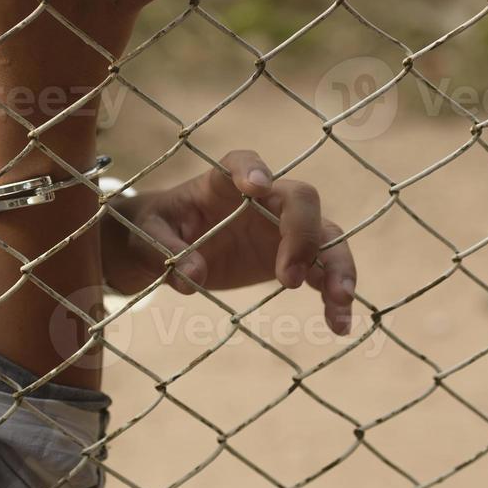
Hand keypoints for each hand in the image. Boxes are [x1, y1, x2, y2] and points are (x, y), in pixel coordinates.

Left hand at [105, 151, 358, 334]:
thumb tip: (192, 278)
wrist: (167, 245)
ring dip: (337, 266)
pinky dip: (334, 297)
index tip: (258, 186)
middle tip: (287, 279)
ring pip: (325, 235)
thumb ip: (167, 251)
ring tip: (339, 301)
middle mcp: (263, 199)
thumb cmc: (157, 229)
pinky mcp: (293, 257)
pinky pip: (324, 271)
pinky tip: (339, 325)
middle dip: (302, 235)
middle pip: (300, 200)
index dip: (252, 169)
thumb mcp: (147, 237)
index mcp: (221, 183)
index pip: (242, 162)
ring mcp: (283, 227)